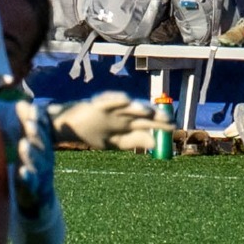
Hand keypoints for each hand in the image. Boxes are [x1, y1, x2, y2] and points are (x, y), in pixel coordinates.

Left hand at [8, 99, 56, 216]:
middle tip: (29, 122)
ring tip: (23, 144)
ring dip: (32, 155)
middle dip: (37, 134)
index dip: (41, 121)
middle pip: (43, 147)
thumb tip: (21, 102)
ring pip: (39, 165)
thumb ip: (26, 126)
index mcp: (44, 149)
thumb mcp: (29, 147)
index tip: (35, 108)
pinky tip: (22, 173)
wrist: (37, 204)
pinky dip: (28, 180)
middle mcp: (46, 162)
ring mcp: (42, 178)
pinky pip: (32, 186)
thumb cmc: (31, 169)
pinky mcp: (35, 193)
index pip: (45, 132)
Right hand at [49, 92, 170, 151]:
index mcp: (126, 123)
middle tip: (168, 119)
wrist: (69, 128)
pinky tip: (127, 100)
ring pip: (127, 107)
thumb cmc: (93, 133)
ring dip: (138, 108)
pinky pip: (107, 101)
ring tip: (150, 112)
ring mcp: (109, 109)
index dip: (160, 124)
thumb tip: (155, 143)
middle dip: (153, 116)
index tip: (174, 127)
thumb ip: (133, 142)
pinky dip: (116, 100)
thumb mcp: (115, 142)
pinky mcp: (96, 105)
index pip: (147, 123)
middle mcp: (121, 114)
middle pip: (140, 114)